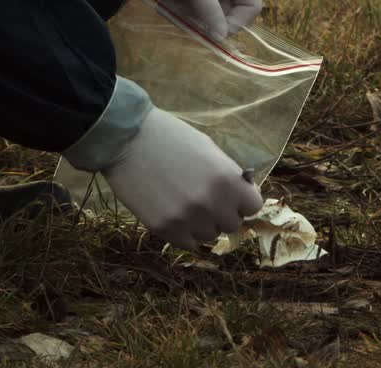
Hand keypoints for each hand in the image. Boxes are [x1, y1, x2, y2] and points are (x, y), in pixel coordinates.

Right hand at [102, 107, 263, 248]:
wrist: (126, 139)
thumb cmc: (170, 137)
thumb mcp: (209, 149)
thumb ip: (228, 175)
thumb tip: (241, 195)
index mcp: (226, 179)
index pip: (253, 207)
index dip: (243, 200)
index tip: (233, 195)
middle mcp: (210, 204)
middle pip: (232, 224)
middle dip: (223, 212)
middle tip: (207, 198)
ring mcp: (186, 219)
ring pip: (209, 235)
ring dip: (203, 223)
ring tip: (187, 203)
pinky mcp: (163, 229)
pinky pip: (188, 243)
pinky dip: (186, 232)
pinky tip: (177, 214)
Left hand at [125, 0, 262, 40]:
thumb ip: (207, 8)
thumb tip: (220, 39)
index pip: (251, 6)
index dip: (234, 23)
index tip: (209, 32)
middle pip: (229, 13)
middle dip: (205, 19)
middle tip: (180, 16)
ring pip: (210, 14)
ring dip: (190, 16)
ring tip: (169, 4)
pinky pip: (197, 9)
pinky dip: (183, 11)